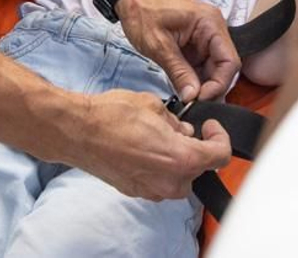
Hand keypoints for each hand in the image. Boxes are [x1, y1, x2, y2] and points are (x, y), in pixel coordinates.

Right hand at [71, 89, 232, 199]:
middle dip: (195, 148)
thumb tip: (182, 129)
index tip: (210, 128)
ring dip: (177, 159)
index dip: (219, 138)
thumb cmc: (111, 116)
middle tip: (181, 129)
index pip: (219, 156)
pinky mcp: (135, 191)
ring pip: (179, 178)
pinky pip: (159, 181)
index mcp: (181, 158)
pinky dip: (158, 167)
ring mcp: (151, 190)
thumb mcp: (154, 105)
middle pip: (199, 169)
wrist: (78, 131)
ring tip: (159, 137)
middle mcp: (169, 181)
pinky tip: (143, 148)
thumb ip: (175, 121)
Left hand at [117, 0, 239, 101]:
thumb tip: (192, 95)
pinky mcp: (194, 43)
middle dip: (209, 87)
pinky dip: (193, 78)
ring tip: (186, 98)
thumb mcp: (158, 44)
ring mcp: (204, 36)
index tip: (201, 99)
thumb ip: (178, 72)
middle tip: (192, 103)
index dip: (218, 84)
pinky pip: (201, 65)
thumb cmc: (142, 10)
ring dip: (201, 84)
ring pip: (212, 69)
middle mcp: (212, 29)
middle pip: (223, 67)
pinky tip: (183, 88)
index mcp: (209, 23)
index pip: (229, 61)